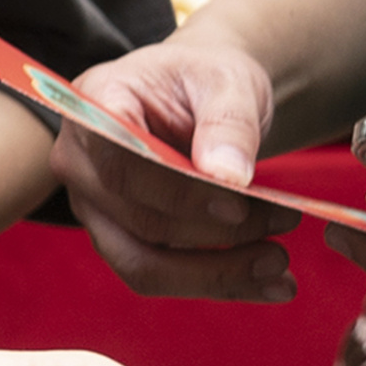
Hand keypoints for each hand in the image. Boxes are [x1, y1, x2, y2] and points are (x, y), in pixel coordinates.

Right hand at [53, 37, 296, 301]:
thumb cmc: (207, 81)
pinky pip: (158, 276)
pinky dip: (216, 283)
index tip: (240, 205)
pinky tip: (271, 283)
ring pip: (142, 264)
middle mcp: (79, 161)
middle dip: (217, 233)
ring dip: (216, 273)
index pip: (123, 161)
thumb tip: (228, 177)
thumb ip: (228, 123)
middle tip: (285, 222)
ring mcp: (92, 206)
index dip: (177, 192)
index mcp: (96, 104)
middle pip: (137, 218)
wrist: (200, 97)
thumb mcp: (229, 82)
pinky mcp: (117, 238)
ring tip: (281, 266)